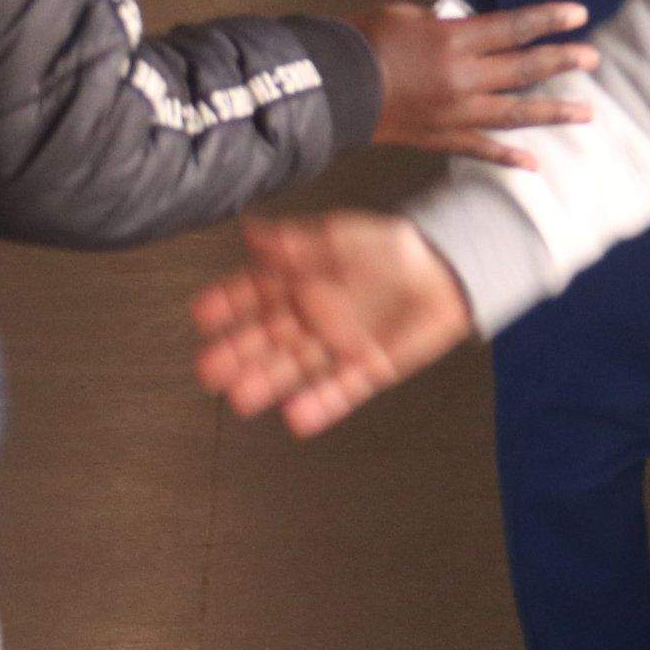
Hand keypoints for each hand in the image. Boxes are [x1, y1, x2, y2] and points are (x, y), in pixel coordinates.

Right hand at [191, 214, 473, 435]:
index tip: (202, 314)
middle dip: (237, 353)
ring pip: (296, 368)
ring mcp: (337, 345)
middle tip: (209, 368)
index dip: (229, 304)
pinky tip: (298, 417)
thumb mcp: (344, 236)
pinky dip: (321, 405)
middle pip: (267, 338)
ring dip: (269, 383)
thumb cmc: (394, 248)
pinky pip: (341, 390)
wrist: (447, 271)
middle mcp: (312, 317)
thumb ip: (299, 241)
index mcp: (301, 281)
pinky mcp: (367, 368)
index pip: (254, 295)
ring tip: (241, 396)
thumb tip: (254, 232)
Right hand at [352, 0, 595, 165]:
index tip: (579, 15)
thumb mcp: (407, 15)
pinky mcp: (439, 138)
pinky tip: (533, 164)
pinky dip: (507, 157)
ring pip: (516, 113)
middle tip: (593, 59)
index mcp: (455, 40)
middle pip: (525, 69)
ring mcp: (455, 112)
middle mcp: (463, 78)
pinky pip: (480, 149)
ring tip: (588, 113)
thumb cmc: (362, 42)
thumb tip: (468, 33)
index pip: (515, 27)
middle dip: (564, 62)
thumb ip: (445, 24)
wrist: (329, 89)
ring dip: (554, 112)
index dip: (549, 19)